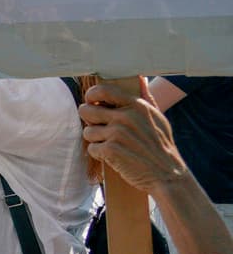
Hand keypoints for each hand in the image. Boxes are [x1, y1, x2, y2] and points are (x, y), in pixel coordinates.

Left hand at [79, 78, 188, 192]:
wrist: (168, 175)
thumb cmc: (162, 146)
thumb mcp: (158, 118)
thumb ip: (145, 97)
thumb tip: (139, 78)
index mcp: (137, 106)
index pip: (103, 90)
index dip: (92, 95)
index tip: (91, 102)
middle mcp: (125, 117)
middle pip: (86, 110)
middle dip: (90, 120)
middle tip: (101, 128)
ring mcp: (117, 134)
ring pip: (88, 131)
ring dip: (96, 140)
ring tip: (113, 145)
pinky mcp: (110, 150)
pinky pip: (91, 148)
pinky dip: (100, 154)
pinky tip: (113, 156)